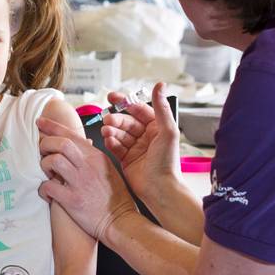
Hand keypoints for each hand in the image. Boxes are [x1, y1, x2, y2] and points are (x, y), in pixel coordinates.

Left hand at [36, 117, 138, 243]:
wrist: (119, 221)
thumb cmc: (114, 198)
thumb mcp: (108, 170)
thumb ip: (94, 156)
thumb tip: (83, 142)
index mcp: (96, 157)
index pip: (71, 134)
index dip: (52, 126)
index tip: (39, 122)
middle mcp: (88, 166)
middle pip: (61, 143)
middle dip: (45, 144)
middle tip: (41, 152)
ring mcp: (80, 183)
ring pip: (53, 161)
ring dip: (44, 164)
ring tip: (46, 173)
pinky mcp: (72, 200)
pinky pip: (48, 187)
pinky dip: (42, 189)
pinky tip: (46, 193)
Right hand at [101, 82, 185, 205]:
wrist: (160, 189)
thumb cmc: (167, 162)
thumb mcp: (167, 131)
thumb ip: (162, 107)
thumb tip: (160, 85)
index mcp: (157, 127)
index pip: (139, 110)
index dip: (126, 102)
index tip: (113, 98)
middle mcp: (146, 136)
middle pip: (126, 122)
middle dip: (116, 119)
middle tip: (108, 120)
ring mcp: (136, 148)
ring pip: (119, 134)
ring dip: (112, 131)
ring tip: (107, 132)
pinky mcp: (126, 159)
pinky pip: (115, 147)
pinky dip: (111, 143)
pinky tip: (109, 141)